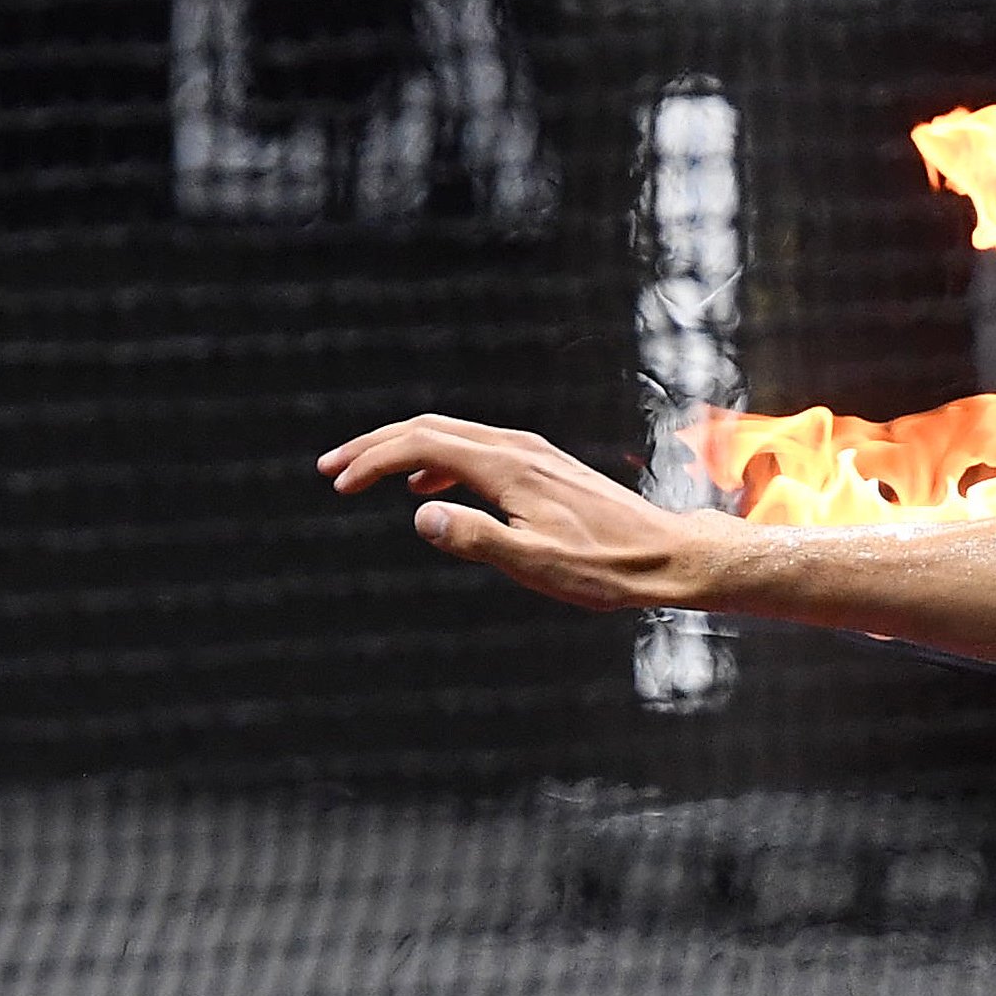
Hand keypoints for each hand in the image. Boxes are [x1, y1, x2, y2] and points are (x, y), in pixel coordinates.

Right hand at [318, 414, 716, 612]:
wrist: (665, 555)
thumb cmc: (603, 567)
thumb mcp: (534, 562)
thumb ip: (475, 537)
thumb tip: (421, 513)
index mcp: (508, 467)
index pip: (422, 445)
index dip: (374, 460)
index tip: (339, 485)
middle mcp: (518, 448)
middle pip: (430, 428)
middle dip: (376, 445)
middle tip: (331, 469)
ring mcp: (533, 453)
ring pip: (452, 435)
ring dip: (404, 452)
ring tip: (365, 478)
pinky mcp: (543, 466)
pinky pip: (476, 450)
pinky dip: (438, 462)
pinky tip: (429, 491)